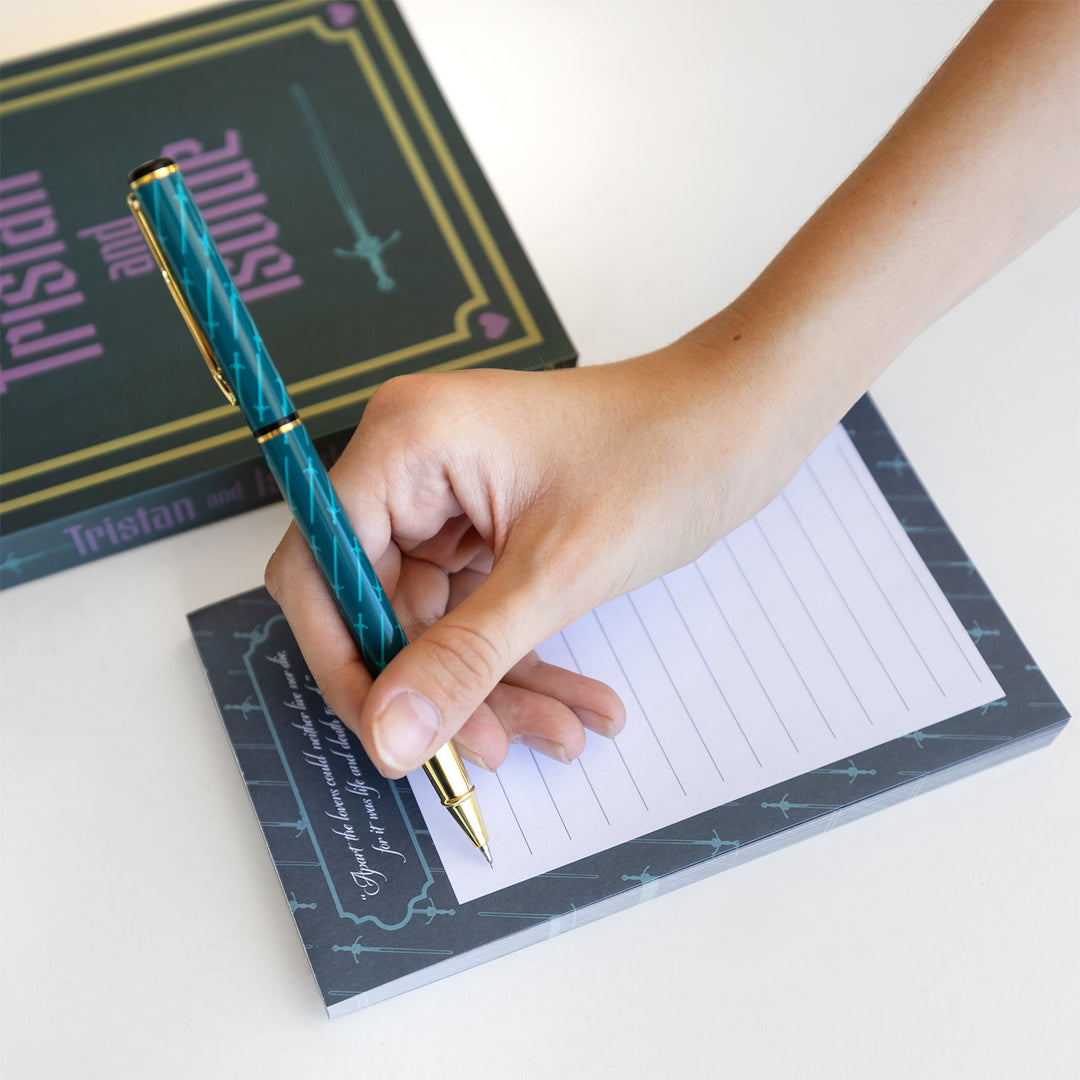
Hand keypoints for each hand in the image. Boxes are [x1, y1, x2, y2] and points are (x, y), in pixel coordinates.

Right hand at [264, 326, 812, 777]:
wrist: (742, 423)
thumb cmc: (661, 459)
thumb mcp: (557, 572)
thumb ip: (463, 658)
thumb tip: (388, 739)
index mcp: (406, 444)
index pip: (322, 570)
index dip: (344, 660)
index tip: (392, 736)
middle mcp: (414, 470)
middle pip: (380, 608)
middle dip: (440, 687)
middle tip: (494, 751)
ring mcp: (452, 503)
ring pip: (437, 626)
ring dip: (495, 687)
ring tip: (564, 732)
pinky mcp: (490, 532)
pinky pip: (481, 617)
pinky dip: (522, 663)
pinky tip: (579, 705)